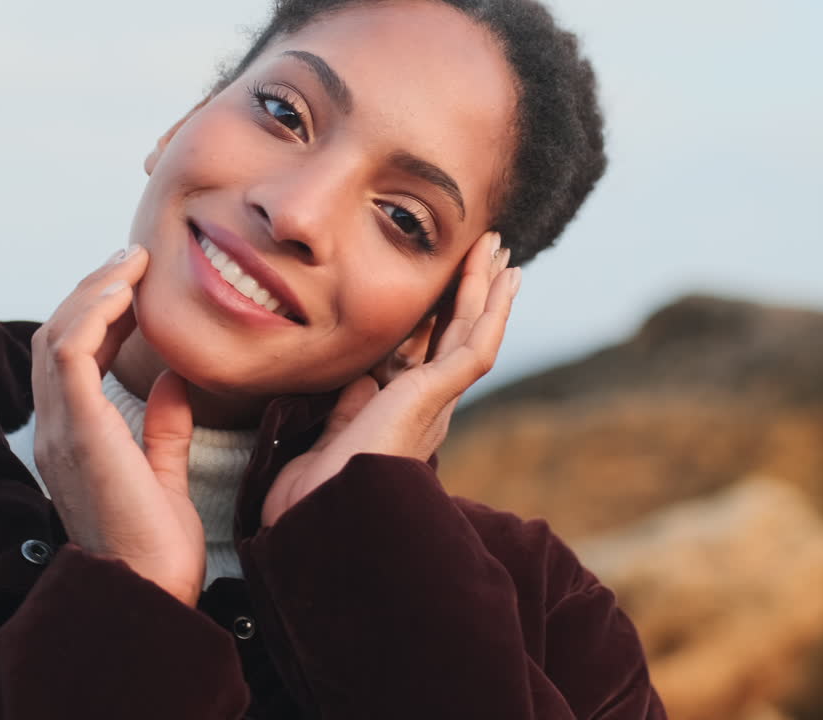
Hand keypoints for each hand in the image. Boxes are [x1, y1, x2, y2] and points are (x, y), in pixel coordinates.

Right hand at [30, 245, 204, 606]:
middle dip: (92, 290)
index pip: (68, 359)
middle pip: (55, 336)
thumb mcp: (163, 475)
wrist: (150, 596)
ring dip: (93, 291)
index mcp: (71, 439)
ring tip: (131, 263)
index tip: (136, 284)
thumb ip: (163, 428)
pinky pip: (70, 352)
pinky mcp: (79, 433)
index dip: (97, 314)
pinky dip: (94, 313)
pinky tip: (127, 293)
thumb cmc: (157, 551)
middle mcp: (55, 430)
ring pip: (57, 334)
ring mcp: (60, 431)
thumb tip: (174, 380)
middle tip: (133, 259)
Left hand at [262, 232, 518, 526]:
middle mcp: (428, 407)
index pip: (427, 354)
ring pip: (473, 333)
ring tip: (502, 253)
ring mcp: (436, 401)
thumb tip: (361, 381)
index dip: (439, 316)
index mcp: (403, 415)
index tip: (444, 287)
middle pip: (457, 337)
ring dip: (488, 290)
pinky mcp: (437, 395)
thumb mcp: (333, 437)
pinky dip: (492, 309)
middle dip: (472, 295)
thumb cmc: (317, 489)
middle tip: (489, 256)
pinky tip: (505, 278)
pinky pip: (476, 344)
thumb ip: (351, 409)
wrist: (318, 514)